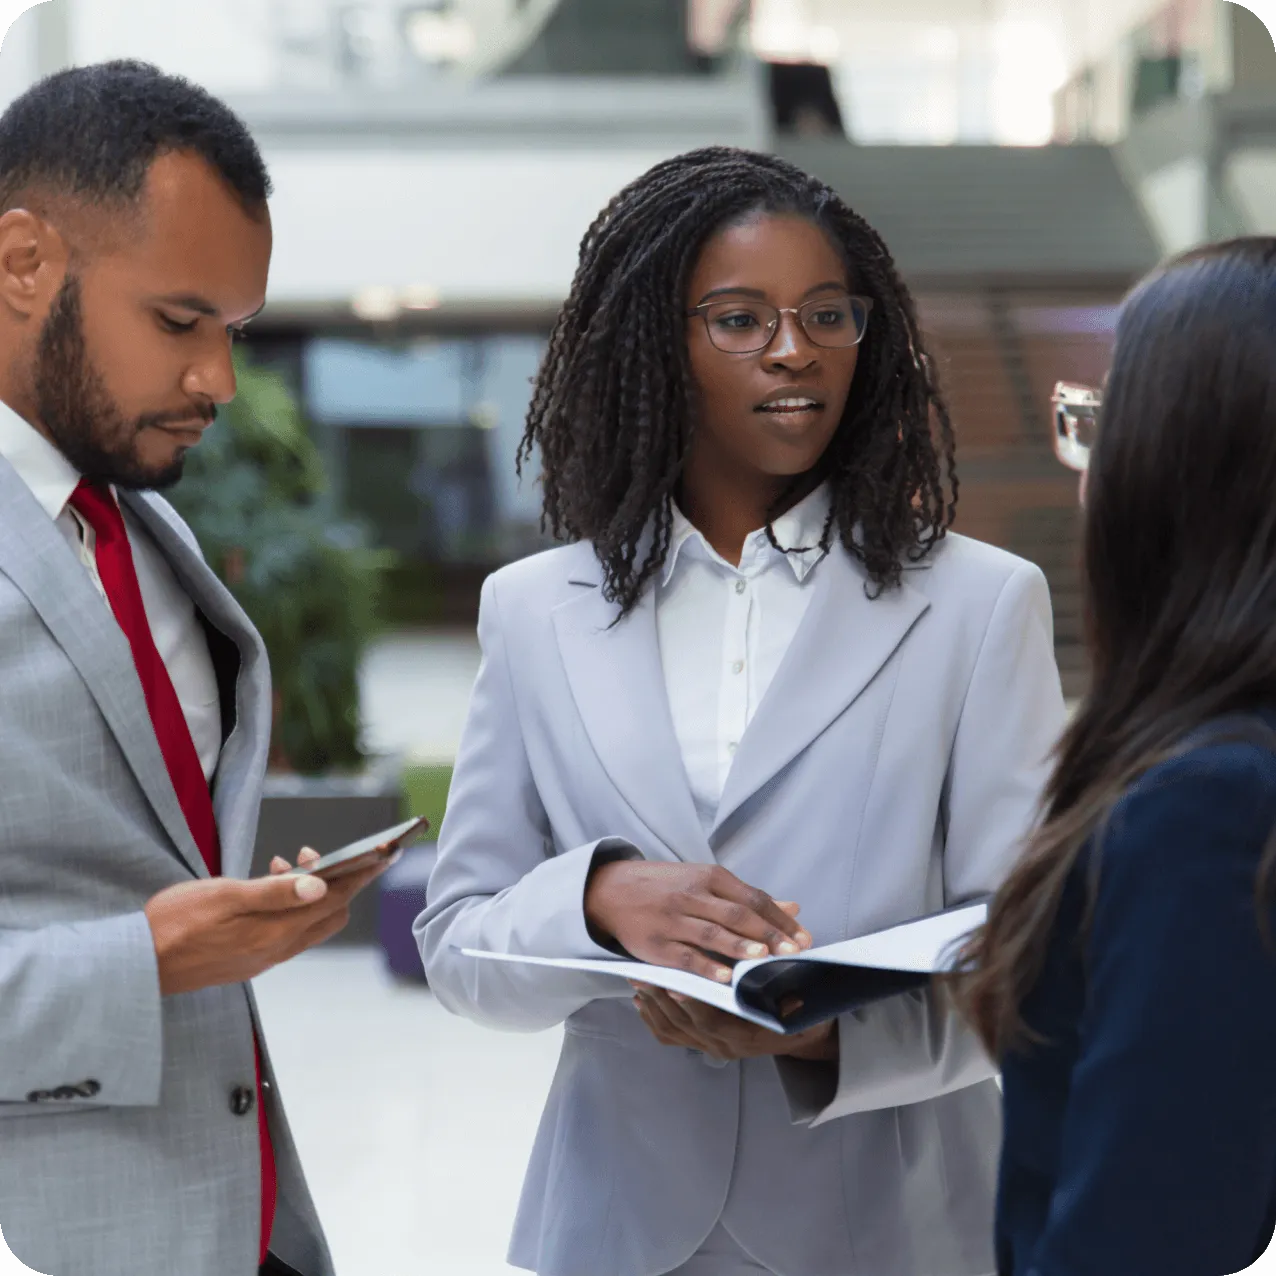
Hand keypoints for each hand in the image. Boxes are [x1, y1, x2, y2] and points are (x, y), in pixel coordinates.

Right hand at [144, 847, 392, 995]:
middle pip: (330, 914)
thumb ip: (274, 892)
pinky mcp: (248, 959)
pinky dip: (288, 906)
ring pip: (308, 921)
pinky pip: (285, 930)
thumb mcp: (224, 896)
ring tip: (283, 863)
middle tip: (312, 855)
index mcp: (275, 932)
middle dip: (336, 881)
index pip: (335, 900)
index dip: (361, 875)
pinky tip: (266, 885)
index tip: (383, 854)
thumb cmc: (175, 923)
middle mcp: (277, 949)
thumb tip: (322, 885)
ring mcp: (263, 957)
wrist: (138, 964)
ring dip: (308, 891)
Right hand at [583, 861, 810, 982]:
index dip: (780, 919)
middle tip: (794, 951)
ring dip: (740, 946)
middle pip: (737, 914)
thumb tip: (793, 908)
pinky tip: (725, 977)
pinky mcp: (655, 944)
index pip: (753, 898)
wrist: (610, 889)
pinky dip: (706, 967)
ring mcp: (672, 920)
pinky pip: (685, 956)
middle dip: (768, 934)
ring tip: (764, 958)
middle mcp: (692, 895)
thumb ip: (748, 898)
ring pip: (712, 933)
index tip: (804, 937)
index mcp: (709, 877)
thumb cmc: (667, 886)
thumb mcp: (706, 882)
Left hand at [630, 985, 837, 1061]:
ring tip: (639, 979)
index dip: (694, 1004)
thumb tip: (794, 996)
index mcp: (749, 1035)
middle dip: (662, 998)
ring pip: (674, 1029)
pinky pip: (671, 1036)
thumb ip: (795, 1001)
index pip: (714, 1022)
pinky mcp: (702, 1043)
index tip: (677, 984)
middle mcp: (726, 1045)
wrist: (802, 1036)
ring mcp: (712, 1046)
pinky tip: (642, 999)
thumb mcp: (806, 1008)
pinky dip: (653, 1018)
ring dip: (654, 1005)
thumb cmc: (802, 1015)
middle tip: (644, 974)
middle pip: (686, 1024)